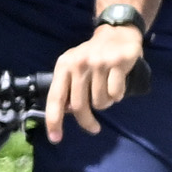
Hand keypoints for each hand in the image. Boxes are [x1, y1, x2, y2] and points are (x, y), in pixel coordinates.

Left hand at [45, 22, 144, 141]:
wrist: (117, 33)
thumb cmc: (93, 56)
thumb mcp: (75, 67)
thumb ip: (68, 87)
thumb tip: (67, 112)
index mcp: (64, 65)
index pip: (55, 97)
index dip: (54, 120)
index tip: (55, 138)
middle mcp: (79, 64)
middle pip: (80, 106)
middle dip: (87, 122)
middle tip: (93, 128)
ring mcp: (99, 63)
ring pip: (100, 102)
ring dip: (105, 103)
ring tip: (107, 90)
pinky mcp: (117, 63)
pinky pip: (115, 94)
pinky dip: (117, 95)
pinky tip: (117, 84)